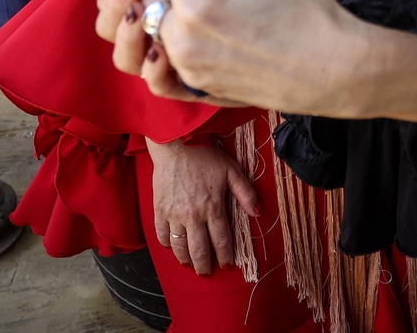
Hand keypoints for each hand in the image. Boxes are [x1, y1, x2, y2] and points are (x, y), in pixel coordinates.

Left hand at [109, 0, 416, 121]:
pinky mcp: (197, 87)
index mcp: (200, 5)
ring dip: (138, 9)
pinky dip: (150, 50)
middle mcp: (185, 41)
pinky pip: (158, 70)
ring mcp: (188, 69)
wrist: (337, 70)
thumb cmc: (310, 14)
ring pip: (146, 33)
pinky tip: (155, 33)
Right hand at [146, 138, 260, 275]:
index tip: (227, 264)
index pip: (221, 240)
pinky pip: (161, 235)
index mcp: (213, 207)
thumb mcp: (231, 170)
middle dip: (204, 265)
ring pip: (179, 247)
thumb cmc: (206, 156)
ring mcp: (173, 214)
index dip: (225, 255)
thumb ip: (245, 193)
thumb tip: (258, 212)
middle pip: (199, 250)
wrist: (176, 144)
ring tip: (190, 264)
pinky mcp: (158, 209)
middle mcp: (193, 215)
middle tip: (206, 273)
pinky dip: (166, 244)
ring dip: (185, 259)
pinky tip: (172, 246)